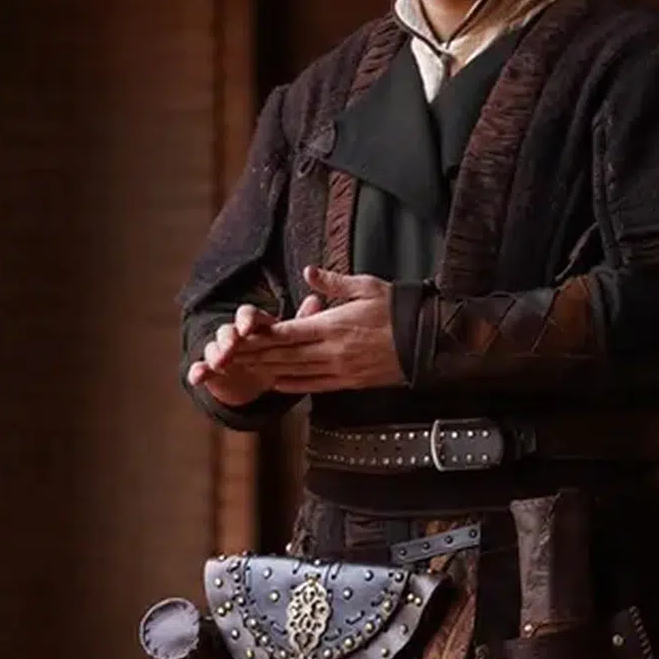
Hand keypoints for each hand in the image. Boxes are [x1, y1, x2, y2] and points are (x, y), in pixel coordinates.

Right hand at [187, 296, 323, 405]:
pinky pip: (200, 368)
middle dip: (228, 337)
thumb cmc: (274, 350)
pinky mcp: (210, 370)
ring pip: (212, 347)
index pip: (247, 314)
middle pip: (227, 330)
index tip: (249, 328)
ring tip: (219, 363)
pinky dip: (197, 371)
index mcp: (253, 325)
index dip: (246, 320)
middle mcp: (233, 335)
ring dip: (215, 353)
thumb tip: (315, 299)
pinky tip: (198, 376)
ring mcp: (219, 352)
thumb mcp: (287, 338)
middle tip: (232, 347)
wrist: (255, 378)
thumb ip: (300, 320)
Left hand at [231, 266, 403, 392]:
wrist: (428, 339)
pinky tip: (277, 383)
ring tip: (245, 370)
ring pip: (295, 372)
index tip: (240, 335)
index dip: (261, 336)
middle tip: (230, 356)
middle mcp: (332, 350)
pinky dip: (292, 386)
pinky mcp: (350, 381)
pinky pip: (314, 386)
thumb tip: (309, 272)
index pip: (288, 332)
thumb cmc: (399, 309)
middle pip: (284, 355)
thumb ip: (334, 283)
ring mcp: (340, 369)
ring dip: (268, 371)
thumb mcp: (367, 286)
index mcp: (333, 324)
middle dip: (255, 355)